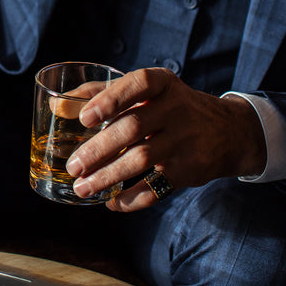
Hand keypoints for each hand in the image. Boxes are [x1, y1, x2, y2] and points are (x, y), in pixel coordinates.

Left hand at [63, 67, 266, 210]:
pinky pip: (157, 188)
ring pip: (142, 160)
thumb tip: (56, 104)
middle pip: (133, 129)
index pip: (137, 85)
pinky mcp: (189, 170)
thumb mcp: (147, 91)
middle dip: (99, 150)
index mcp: (163, 83)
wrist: (228, 131)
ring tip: (82, 187)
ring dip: (108, 177)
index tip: (85, 118)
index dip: (110, 100)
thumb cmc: (170, 106)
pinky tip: (111, 202)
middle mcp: (177, 109)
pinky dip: (131, 198)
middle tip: (73, 166)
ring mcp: (185, 140)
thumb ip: (102, 93)